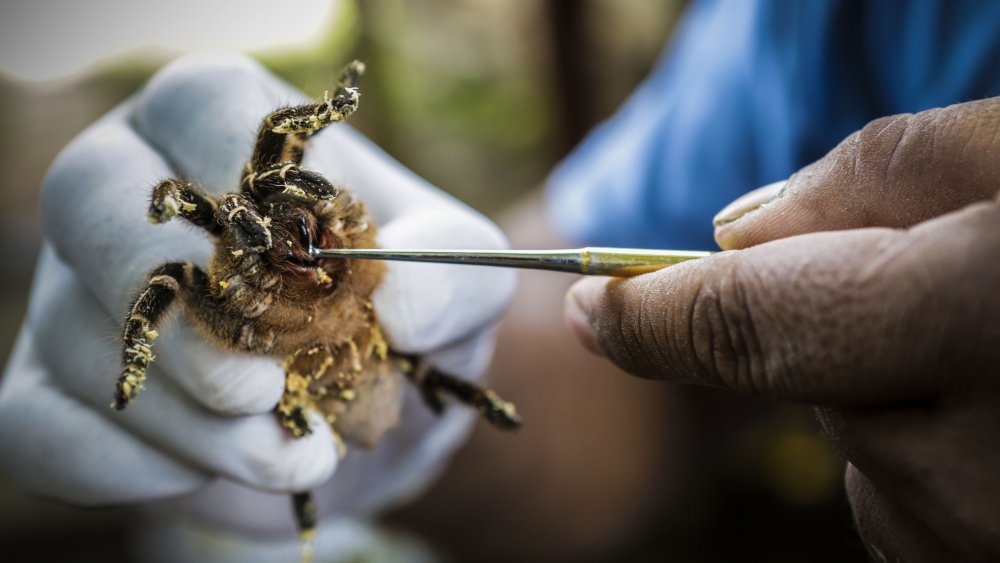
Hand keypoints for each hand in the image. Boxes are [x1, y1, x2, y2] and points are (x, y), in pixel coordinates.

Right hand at [0, 52, 514, 535]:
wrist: (359, 411)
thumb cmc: (399, 318)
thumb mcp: (461, 284)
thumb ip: (453, 274)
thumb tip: (405, 304)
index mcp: (225, 132)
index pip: (198, 104)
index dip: (238, 170)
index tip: (302, 253)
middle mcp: (131, 192)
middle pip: (88, 200)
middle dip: (182, 310)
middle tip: (262, 390)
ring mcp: (77, 291)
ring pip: (80, 335)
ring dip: (189, 419)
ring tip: (290, 456)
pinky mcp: (57, 386)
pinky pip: (41, 427)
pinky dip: (126, 467)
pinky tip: (207, 476)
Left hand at [564, 98, 999, 560]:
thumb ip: (860, 181)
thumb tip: (732, 240)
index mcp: (980, 324)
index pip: (754, 325)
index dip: (654, 314)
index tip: (587, 306)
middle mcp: (976, 468)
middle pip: (804, 388)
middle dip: (822, 330)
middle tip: (927, 286)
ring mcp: (980, 537)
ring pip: (854, 458)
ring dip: (878, 398)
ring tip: (991, 351)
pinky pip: (906, 509)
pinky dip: (921, 458)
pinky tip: (997, 415)